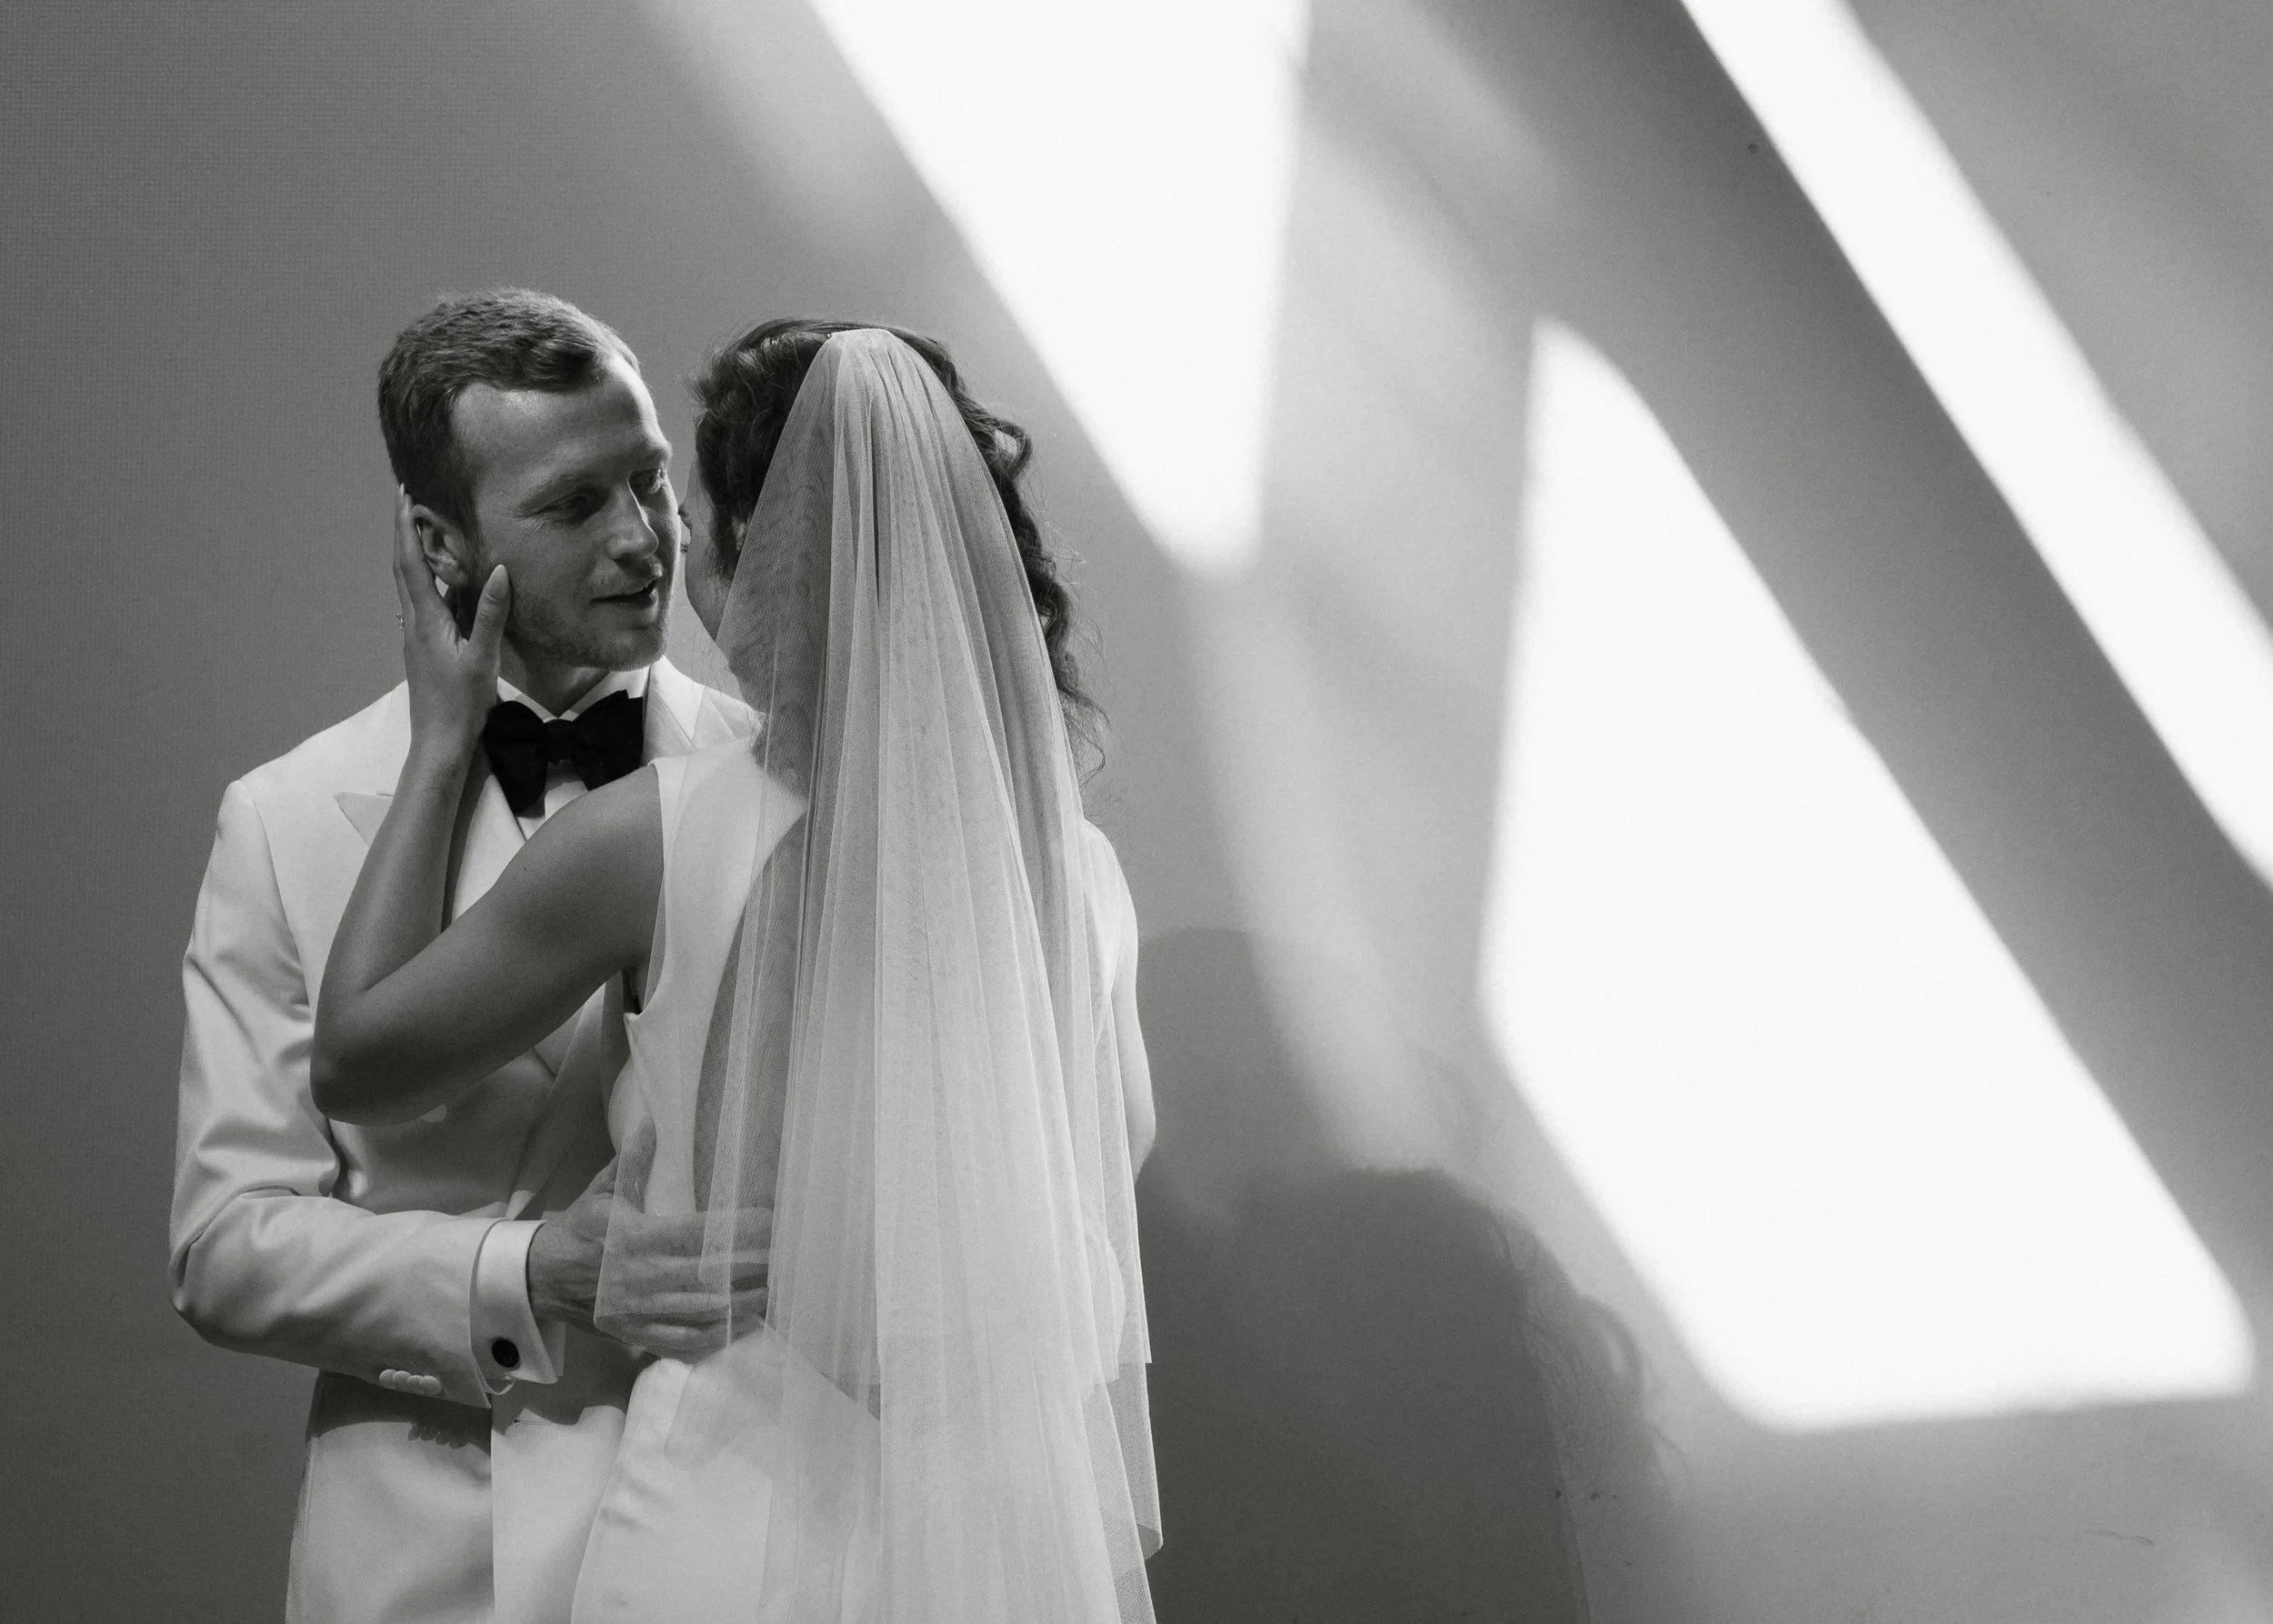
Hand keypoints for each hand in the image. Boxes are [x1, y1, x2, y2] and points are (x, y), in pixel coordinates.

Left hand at [393, 486, 507, 755]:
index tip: (403, 494)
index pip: (411, 562)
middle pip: (402, 566)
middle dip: (403, 531)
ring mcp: (415, 634)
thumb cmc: (461, 703)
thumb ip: (489, 613)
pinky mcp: (423, 646)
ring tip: (425, 528)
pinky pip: (422, 601)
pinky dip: (427, 578)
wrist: (440, 741)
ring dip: (413, 553)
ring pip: (410, 583)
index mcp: (425, 619)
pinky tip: (443, 579)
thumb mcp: (482, 657)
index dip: (405, 527)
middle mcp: (413, 621)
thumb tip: (498, 570)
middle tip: (408, 499)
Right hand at [527, 1160, 771, 1359]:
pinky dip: (712, 1335)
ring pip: (700, 1311)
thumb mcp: (602, 1193)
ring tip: (774, 1291)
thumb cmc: (578, 1230)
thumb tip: (650, 1120)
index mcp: (636, 1238)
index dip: (737, 1229)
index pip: (698, 1233)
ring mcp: (639, 1310)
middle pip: (708, 1273)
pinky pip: (680, 1340)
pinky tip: (741, 1324)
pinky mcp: (635, 1333)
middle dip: (750, 1267)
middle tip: (787, 1258)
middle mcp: (641, 1276)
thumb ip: (631, 1161)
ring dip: (741, 1303)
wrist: (539, 1279)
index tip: (772, 1222)